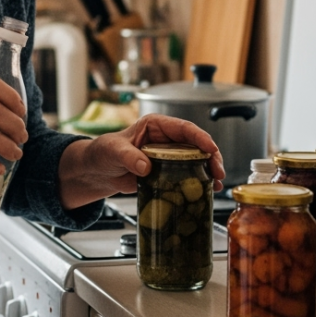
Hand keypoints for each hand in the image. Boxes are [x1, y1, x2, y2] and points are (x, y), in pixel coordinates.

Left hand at [58, 114, 225, 208]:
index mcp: (156, 125)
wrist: (97, 171)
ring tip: (217, 183)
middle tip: (218, 172)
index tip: (211, 148)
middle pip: (196, 144)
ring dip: (209, 170)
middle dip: (211, 157)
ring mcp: (170, 156)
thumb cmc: (103, 153)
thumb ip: (129, 156)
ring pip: (197, 160)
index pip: (183, 128)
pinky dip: (199, 182)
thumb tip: (144, 165)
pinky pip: (188, 175)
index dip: (200, 137)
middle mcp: (167, 138)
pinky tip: (208, 191)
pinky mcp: (169, 172)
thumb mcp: (113, 151)